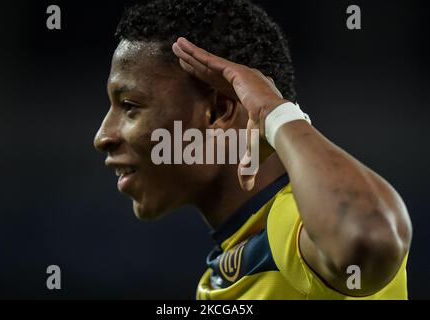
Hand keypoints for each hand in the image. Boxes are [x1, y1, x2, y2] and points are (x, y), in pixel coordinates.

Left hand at [172, 37, 287, 190]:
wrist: (279, 126)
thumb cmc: (269, 138)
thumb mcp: (252, 151)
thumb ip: (246, 165)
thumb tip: (245, 187)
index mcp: (244, 96)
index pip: (220, 86)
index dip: (205, 80)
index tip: (193, 75)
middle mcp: (243, 82)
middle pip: (212, 71)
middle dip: (195, 63)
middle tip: (179, 55)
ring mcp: (240, 75)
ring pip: (209, 63)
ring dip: (192, 55)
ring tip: (176, 45)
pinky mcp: (237, 72)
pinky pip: (212, 62)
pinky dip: (197, 55)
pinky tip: (183, 48)